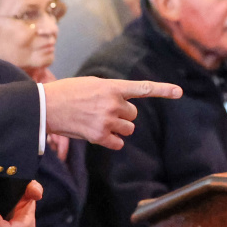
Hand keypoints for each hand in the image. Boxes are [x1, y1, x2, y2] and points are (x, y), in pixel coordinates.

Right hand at [43, 78, 181, 149]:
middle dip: (122, 114)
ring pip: (128, 129)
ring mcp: (106, 120)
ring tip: (98, 121)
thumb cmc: (67, 92)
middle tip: (102, 111)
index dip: (163, 90)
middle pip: (133, 115)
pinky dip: (112, 141)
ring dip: (118, 128)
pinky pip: (118, 143)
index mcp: (111, 87)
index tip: (179, 92)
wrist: (46, 106)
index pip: (143, 88)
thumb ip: (111, 91)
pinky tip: (98, 134)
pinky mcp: (99, 136)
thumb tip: (124, 104)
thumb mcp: (92, 84)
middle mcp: (112, 103)